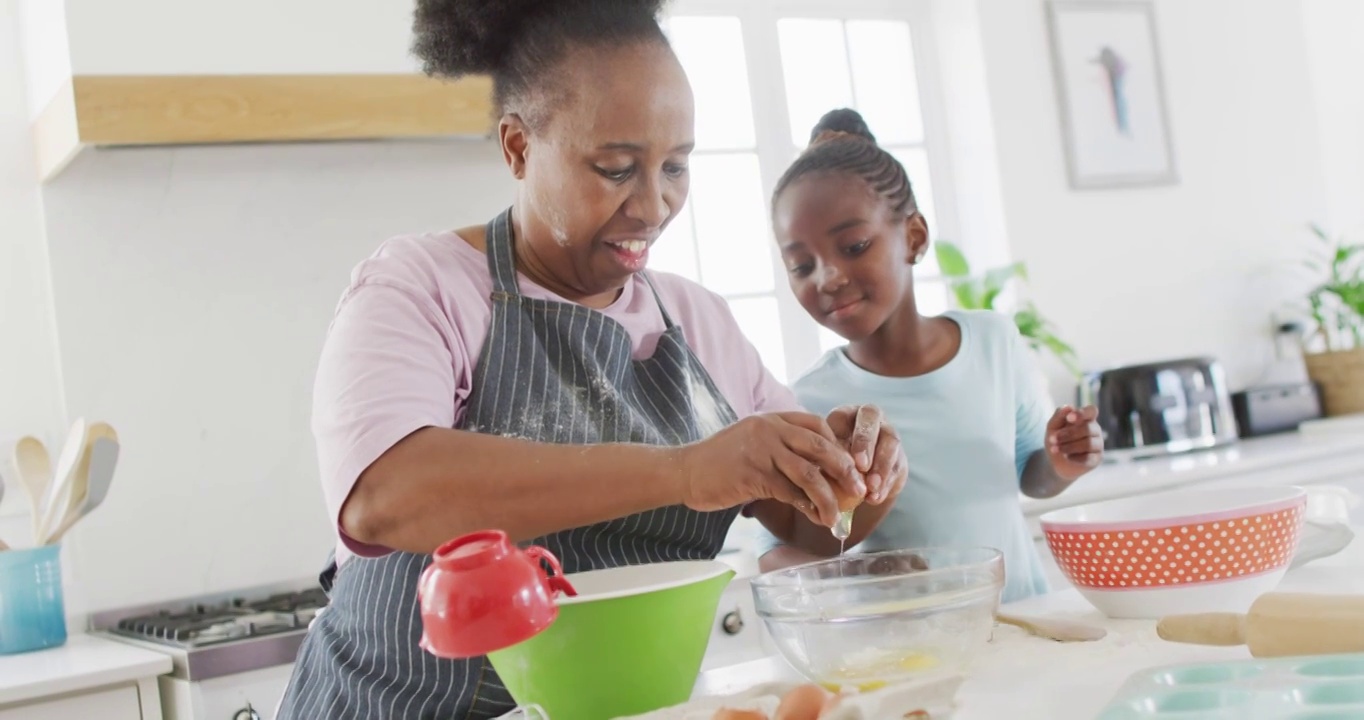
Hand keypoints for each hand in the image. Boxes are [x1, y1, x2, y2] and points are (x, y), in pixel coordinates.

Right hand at [677, 412, 863, 526]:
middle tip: (860, 490)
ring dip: (829, 497)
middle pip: (820, 446)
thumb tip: (818, 470)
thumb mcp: (754, 443)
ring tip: (838, 515)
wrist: (685, 471)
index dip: (839, 446)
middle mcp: (770, 429)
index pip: (817, 425)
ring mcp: (762, 450)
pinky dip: (807, 507)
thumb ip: (782, 448)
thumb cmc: (721, 462)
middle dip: (845, 470)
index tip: (852, 467)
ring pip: (809, 473)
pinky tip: (815, 517)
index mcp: (773, 418)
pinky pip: (790, 493)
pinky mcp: (753, 474)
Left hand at [824, 404, 906, 504]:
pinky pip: (896, 466)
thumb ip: (822, 459)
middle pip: (871, 418)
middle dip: (866, 443)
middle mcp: (868, 418)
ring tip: (871, 487)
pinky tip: (875, 497)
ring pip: (891, 442)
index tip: (842, 456)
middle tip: (861, 466)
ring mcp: (888, 433)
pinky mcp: (899, 456)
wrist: (856, 480)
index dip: (840, 432)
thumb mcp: (823, 459)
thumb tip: (817, 467)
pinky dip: (886, 483)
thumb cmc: (830, 464)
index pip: (843, 416)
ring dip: (881, 466)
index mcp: (844, 414)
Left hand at [1046, 405, 1102, 479]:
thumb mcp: (1053, 426)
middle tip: (1052, 439)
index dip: (1082, 413)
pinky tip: (1066, 457)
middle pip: (1088, 429)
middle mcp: (1095, 430)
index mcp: (1086, 418)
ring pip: (1088, 444)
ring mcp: (1098, 445)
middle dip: (1068, 434)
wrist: (1054, 461)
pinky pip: (1088, 458)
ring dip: (1068, 446)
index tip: (1069, 418)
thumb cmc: (1056, 439)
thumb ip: (1059, 415)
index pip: (1091, 411)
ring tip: (1054, 449)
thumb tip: (1069, 407)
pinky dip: (1074, 457)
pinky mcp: (1096, 459)